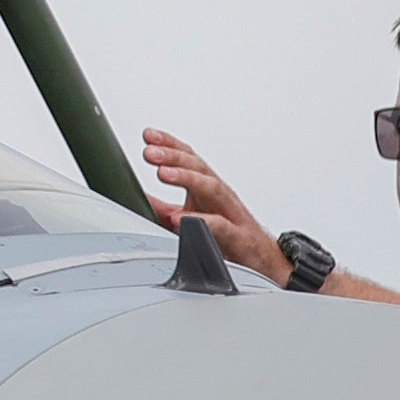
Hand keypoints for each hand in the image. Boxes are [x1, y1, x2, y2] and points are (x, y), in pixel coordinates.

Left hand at [141, 128, 285, 279]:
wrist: (264, 264)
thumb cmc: (230, 237)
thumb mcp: (190, 219)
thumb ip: (162, 208)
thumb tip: (136, 197)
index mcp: (206, 189)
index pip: (188, 159)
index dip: (170, 145)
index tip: (148, 135)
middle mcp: (219, 196)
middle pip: (198, 168)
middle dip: (173, 157)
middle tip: (149, 151)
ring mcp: (231, 214)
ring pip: (212, 188)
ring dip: (187, 178)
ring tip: (163, 173)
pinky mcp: (239, 238)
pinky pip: (221, 226)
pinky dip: (201, 221)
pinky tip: (181, 219)